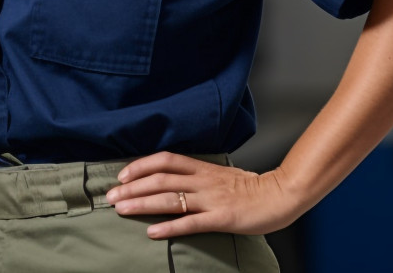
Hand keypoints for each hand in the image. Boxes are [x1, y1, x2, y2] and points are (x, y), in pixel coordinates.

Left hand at [105, 152, 301, 238]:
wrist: (281, 194)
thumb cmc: (252, 187)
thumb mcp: (221, 174)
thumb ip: (198, 175)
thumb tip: (175, 179)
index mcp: (203, 168)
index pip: (164, 160)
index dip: (140, 166)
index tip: (122, 175)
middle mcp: (203, 180)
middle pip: (160, 179)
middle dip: (132, 187)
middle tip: (111, 196)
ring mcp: (211, 199)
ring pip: (170, 199)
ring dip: (142, 204)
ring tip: (121, 210)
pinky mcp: (221, 218)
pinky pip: (191, 222)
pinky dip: (169, 227)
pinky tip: (152, 232)